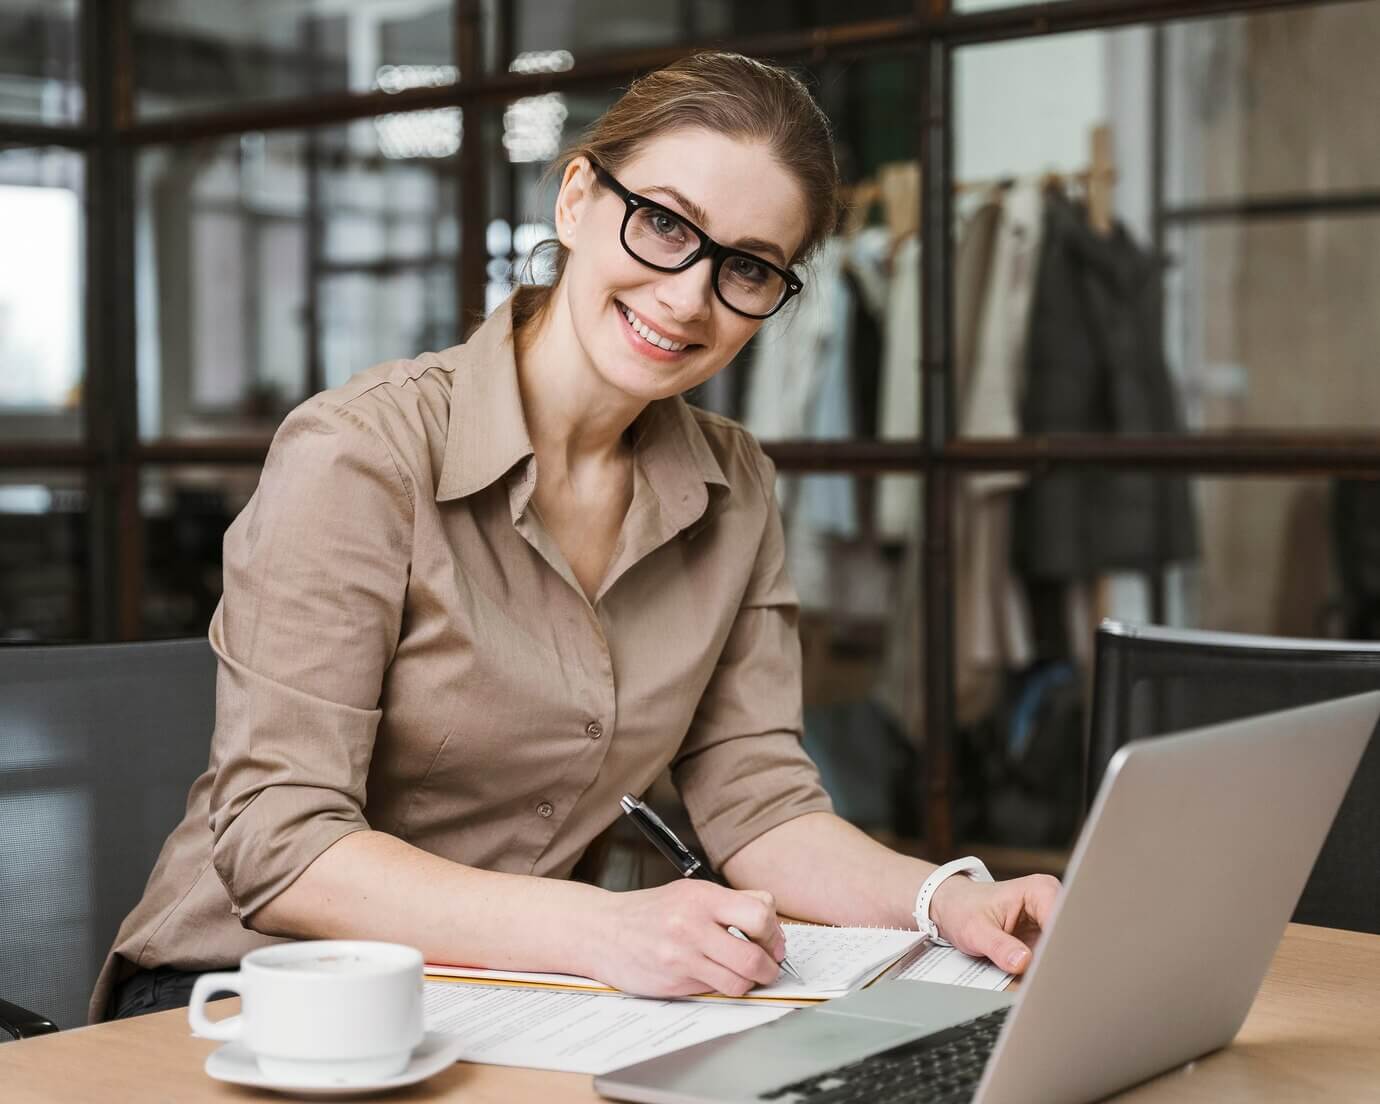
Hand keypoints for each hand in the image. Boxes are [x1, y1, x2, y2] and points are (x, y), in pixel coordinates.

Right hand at [590, 880, 786, 996]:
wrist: (601, 930)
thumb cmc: (649, 912)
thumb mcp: (689, 893)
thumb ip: (729, 903)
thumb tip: (770, 922)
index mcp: (702, 896)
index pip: (760, 913)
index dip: (774, 933)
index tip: (772, 942)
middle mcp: (692, 924)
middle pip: (754, 956)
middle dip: (769, 967)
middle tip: (768, 967)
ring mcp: (681, 956)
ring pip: (738, 981)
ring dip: (749, 983)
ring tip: (744, 976)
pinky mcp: (673, 982)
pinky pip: (714, 990)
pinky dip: (721, 987)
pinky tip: (713, 976)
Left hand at [928, 873, 1060, 974]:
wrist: (953, 907)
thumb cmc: (962, 909)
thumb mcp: (975, 930)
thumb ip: (999, 946)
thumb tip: (1023, 962)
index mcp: (1040, 890)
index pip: (1060, 925)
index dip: (1054, 949)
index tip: (1044, 968)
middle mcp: (1051, 903)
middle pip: (1065, 940)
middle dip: (1053, 961)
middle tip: (1038, 980)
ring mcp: (1050, 923)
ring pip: (1060, 953)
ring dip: (1048, 968)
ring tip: (1032, 978)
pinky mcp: (1045, 939)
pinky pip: (1050, 959)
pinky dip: (1042, 970)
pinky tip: (1031, 976)